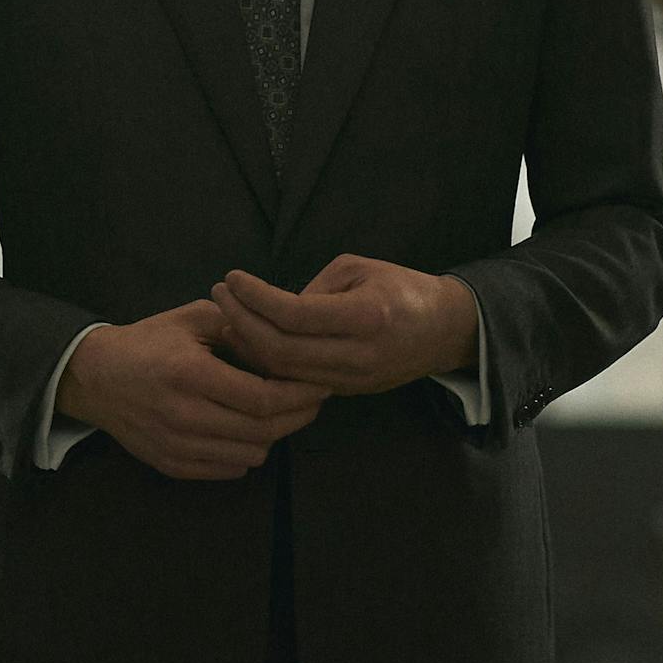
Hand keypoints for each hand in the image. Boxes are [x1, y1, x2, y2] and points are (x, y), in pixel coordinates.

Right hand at [57, 300, 329, 480]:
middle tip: (314, 399)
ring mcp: (176, 446)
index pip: (262, 398)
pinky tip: (248, 429)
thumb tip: (284, 347)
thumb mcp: (192, 319)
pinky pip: (228, 470)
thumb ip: (239, 328)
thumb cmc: (148, 342)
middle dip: (298, 416)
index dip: (300, 395)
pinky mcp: (171, 465)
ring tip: (280, 412)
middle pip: (262, 431)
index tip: (320, 383)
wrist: (95, 377)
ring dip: (273, 435)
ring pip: (250, 454)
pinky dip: (247, 452)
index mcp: (190, 375)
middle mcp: (183, 416)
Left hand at [211, 256, 477, 396]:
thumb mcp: (359, 269)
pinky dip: (267, 364)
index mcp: (365, 317)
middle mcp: (357, 355)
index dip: (254, 297)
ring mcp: (351, 380)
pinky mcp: (346, 392)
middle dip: (241, 321)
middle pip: (281, 350)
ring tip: (226, 317)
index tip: (232, 278)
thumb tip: (270, 307)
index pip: (293, 315)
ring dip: (248, 346)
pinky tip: (248, 342)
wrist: (443, 331)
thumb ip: (313, 288)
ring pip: (283, 373)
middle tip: (219, 295)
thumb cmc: (401, 288)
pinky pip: (295, 383)